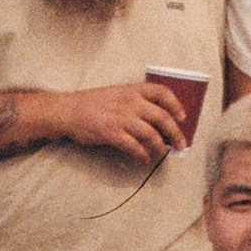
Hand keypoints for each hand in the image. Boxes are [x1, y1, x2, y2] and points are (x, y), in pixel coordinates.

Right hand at [55, 83, 189, 161]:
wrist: (68, 110)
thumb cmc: (93, 103)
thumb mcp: (117, 94)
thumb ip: (136, 102)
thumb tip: (158, 121)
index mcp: (133, 90)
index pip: (162, 92)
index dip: (176, 105)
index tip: (182, 117)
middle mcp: (130, 102)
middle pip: (162, 117)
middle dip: (175, 134)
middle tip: (180, 145)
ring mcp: (121, 117)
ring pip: (151, 135)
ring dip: (159, 148)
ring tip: (159, 154)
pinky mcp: (111, 133)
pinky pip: (134, 147)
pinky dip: (142, 156)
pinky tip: (142, 160)